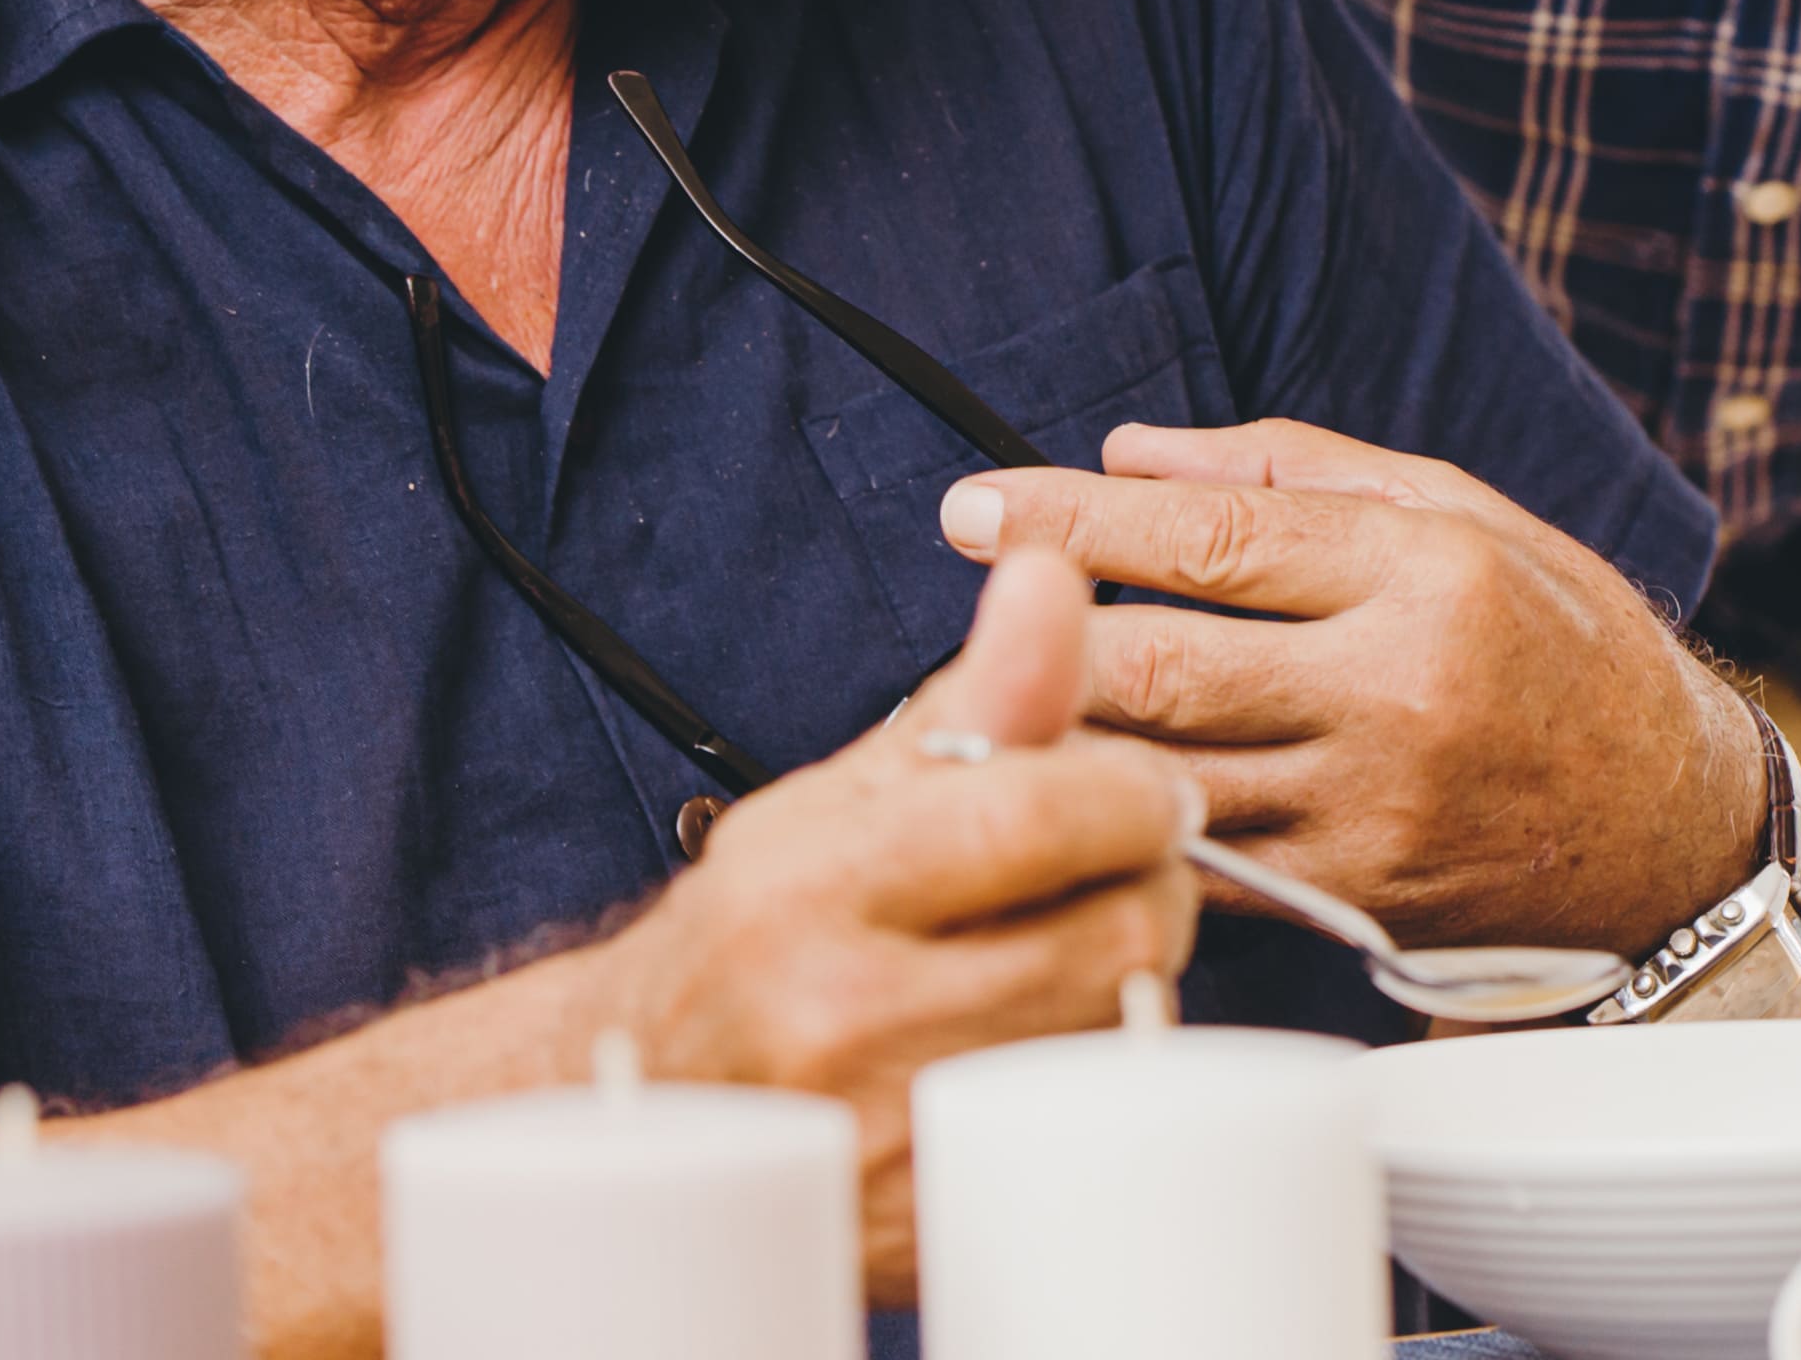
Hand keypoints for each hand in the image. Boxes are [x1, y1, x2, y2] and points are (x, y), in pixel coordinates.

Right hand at [590, 545, 1198, 1294]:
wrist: (654, 1102)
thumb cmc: (766, 929)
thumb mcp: (848, 795)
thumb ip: (976, 695)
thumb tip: (1052, 577)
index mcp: (813, 885)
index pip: (1038, 815)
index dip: (1132, 794)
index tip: (1147, 790)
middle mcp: (839, 1013)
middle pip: (1112, 935)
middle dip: (1144, 887)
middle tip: (1114, 875)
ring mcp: (883, 1133)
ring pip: (1115, 1032)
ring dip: (1126, 983)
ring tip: (1067, 954)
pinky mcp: (924, 1224)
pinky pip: (1083, 1129)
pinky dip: (1092, 1076)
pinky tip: (1042, 1043)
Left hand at [940, 419, 1759, 957]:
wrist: (1665, 822)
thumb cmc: (1556, 640)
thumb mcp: (1462, 511)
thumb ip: (1297, 471)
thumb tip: (1133, 453)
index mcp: (1424, 573)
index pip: (1209, 538)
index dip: (1074, 519)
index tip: (976, 502)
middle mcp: (1396, 691)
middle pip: (1161, 662)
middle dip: (1035, 629)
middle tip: (965, 598)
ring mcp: (1372, 809)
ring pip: (1163, 771)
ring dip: (1063, 736)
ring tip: (992, 695)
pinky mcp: (1357, 898)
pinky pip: (1207, 860)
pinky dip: (1132, 820)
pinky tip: (1083, 785)